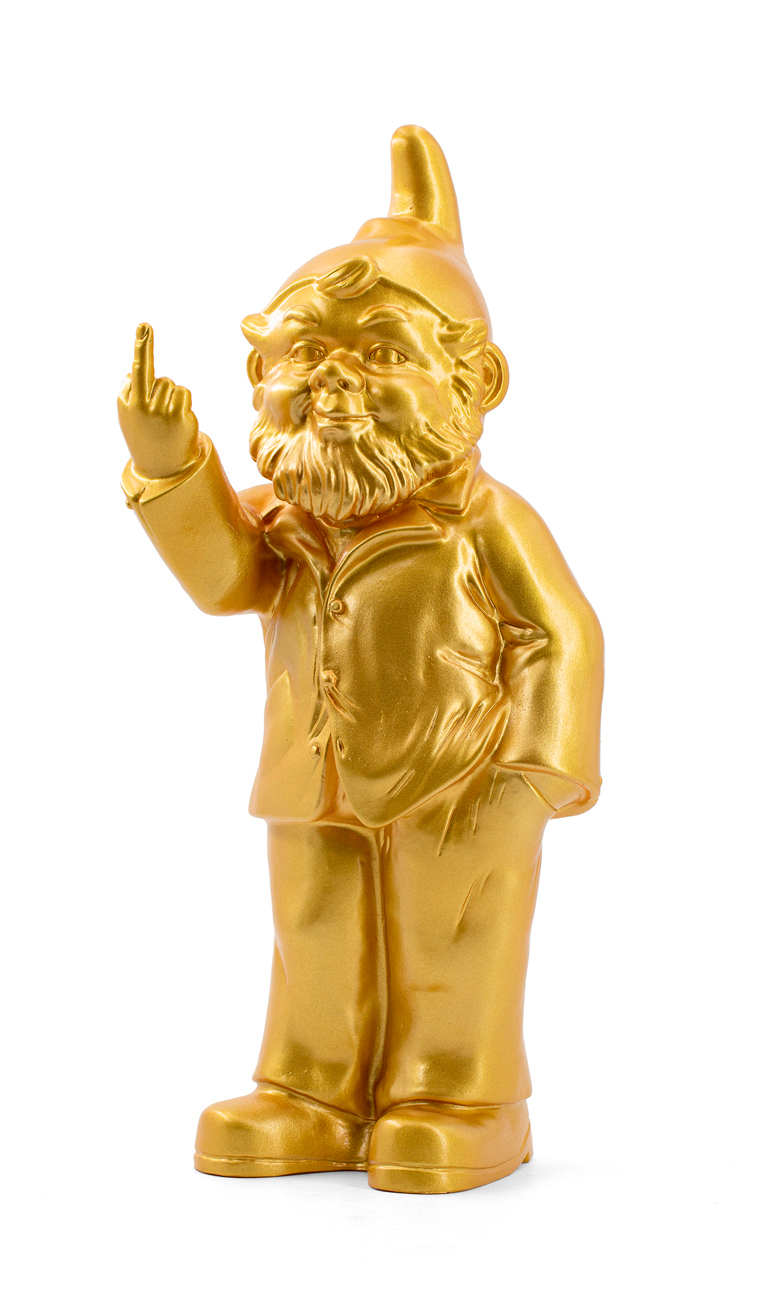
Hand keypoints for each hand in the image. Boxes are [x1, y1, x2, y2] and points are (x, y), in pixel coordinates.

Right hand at [118, 323, 200, 477]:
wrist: (161, 468)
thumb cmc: (143, 435)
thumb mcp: (129, 416)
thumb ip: (129, 393)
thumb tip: (133, 372)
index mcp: (127, 403)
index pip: (137, 370)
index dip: (142, 346)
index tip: (144, 325)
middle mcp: (142, 407)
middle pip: (158, 377)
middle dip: (155, 374)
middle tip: (151, 368)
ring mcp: (161, 412)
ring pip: (170, 384)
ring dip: (170, 396)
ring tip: (165, 417)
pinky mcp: (178, 417)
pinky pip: (183, 393)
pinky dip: (182, 401)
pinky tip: (177, 418)